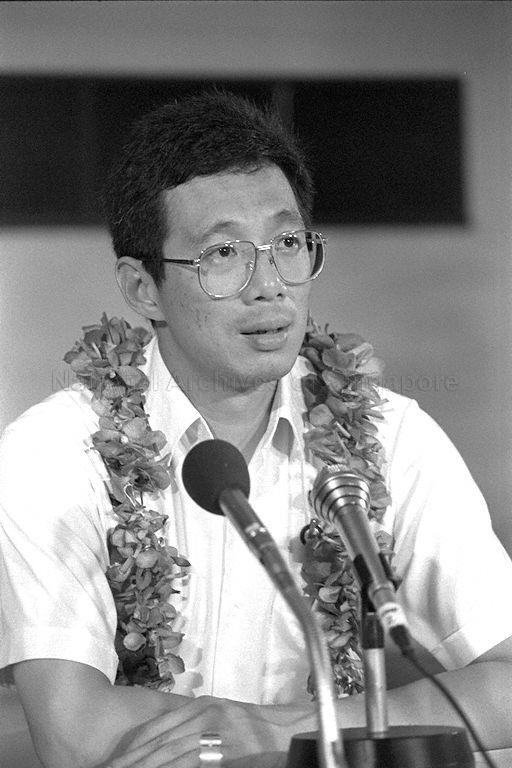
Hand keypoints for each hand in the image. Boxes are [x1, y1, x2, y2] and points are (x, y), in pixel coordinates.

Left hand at [103, 695, 298, 767]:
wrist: (287, 730)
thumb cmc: (255, 728)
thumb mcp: (221, 716)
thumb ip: (195, 723)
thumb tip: (166, 743)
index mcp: (200, 706)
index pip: (158, 727)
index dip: (135, 746)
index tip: (116, 761)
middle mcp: (204, 715)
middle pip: (160, 742)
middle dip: (134, 761)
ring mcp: (214, 732)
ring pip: (171, 753)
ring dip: (148, 766)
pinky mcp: (225, 750)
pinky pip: (191, 762)